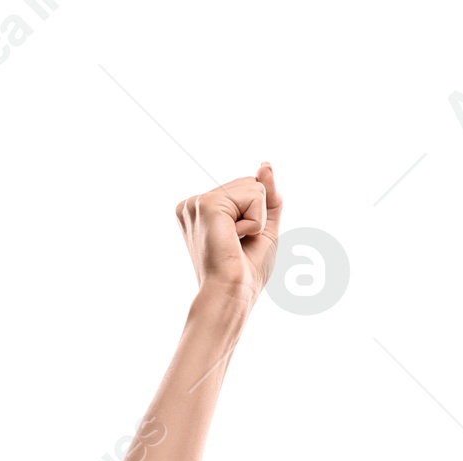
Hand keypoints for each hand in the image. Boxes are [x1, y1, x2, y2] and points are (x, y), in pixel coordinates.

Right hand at [176, 161, 280, 302]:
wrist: (231, 295)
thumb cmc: (245, 273)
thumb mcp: (264, 230)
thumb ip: (268, 197)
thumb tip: (265, 164)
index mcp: (201, 210)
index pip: (245, 189)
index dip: (256, 215)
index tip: (238, 242)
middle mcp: (194, 203)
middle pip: (249, 184)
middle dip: (257, 215)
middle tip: (238, 245)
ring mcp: (198, 202)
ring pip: (253, 187)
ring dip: (257, 220)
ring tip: (236, 242)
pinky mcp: (208, 204)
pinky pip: (254, 196)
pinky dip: (256, 222)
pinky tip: (236, 238)